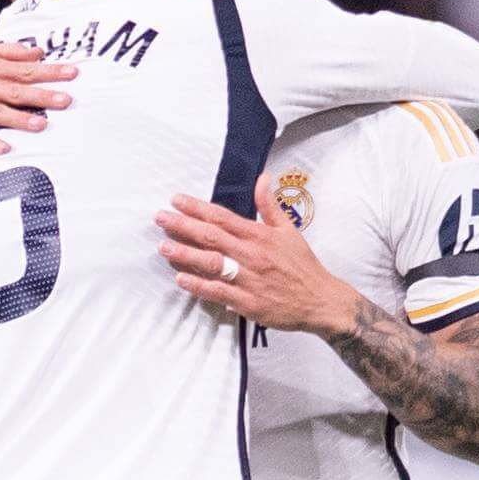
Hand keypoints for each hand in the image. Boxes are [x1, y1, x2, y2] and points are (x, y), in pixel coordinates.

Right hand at [0, 40, 73, 154]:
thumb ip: (8, 50)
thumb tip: (38, 52)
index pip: (26, 68)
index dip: (50, 71)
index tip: (73, 74)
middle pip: (16, 90)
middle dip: (42, 95)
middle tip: (67, 100)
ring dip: (20, 119)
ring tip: (42, 125)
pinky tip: (5, 149)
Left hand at [157, 175, 357, 337]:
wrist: (320, 300)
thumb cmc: (302, 265)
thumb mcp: (289, 230)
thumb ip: (270, 205)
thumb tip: (262, 178)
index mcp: (260, 235)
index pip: (223, 217)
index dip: (197, 208)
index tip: (176, 200)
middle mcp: (252, 254)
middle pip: (212, 237)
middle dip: (183, 226)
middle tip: (159, 218)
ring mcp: (249, 279)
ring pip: (212, 263)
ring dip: (185, 254)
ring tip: (162, 246)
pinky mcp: (248, 302)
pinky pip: (219, 292)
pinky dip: (199, 285)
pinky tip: (180, 278)